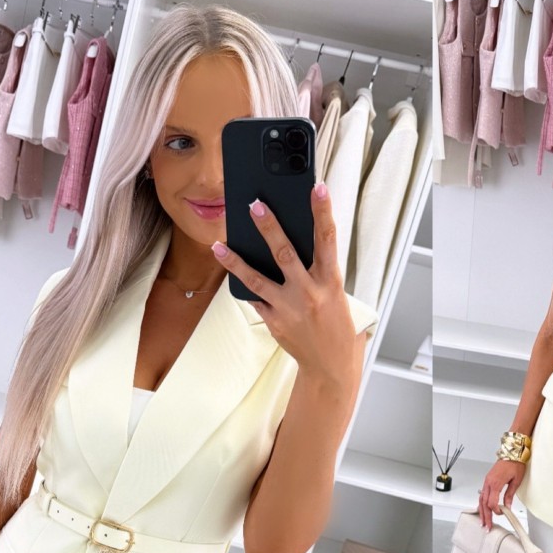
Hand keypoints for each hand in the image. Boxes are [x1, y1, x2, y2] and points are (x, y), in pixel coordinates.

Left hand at [211, 184, 357, 387]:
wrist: (330, 364)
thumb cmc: (334, 323)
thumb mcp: (333, 293)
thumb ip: (316, 269)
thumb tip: (288, 242)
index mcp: (330, 281)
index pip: (327, 239)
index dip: (323, 212)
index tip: (317, 188)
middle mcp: (309, 293)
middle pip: (286, 253)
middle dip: (269, 228)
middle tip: (254, 205)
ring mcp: (289, 308)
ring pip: (257, 279)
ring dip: (236, 261)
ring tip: (218, 246)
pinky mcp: (274, 322)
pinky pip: (254, 299)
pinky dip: (243, 284)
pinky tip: (230, 269)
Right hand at [478, 459, 526, 529]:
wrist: (512, 453)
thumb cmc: (515, 464)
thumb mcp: (516, 481)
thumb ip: (509, 495)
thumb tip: (507, 507)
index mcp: (495, 483)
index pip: (492, 502)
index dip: (496, 511)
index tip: (502, 513)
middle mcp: (488, 483)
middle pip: (484, 503)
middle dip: (486, 516)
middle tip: (487, 527)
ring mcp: (486, 481)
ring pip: (481, 500)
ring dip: (482, 512)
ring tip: (483, 522)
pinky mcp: (487, 481)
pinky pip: (482, 494)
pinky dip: (481, 504)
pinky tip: (482, 510)